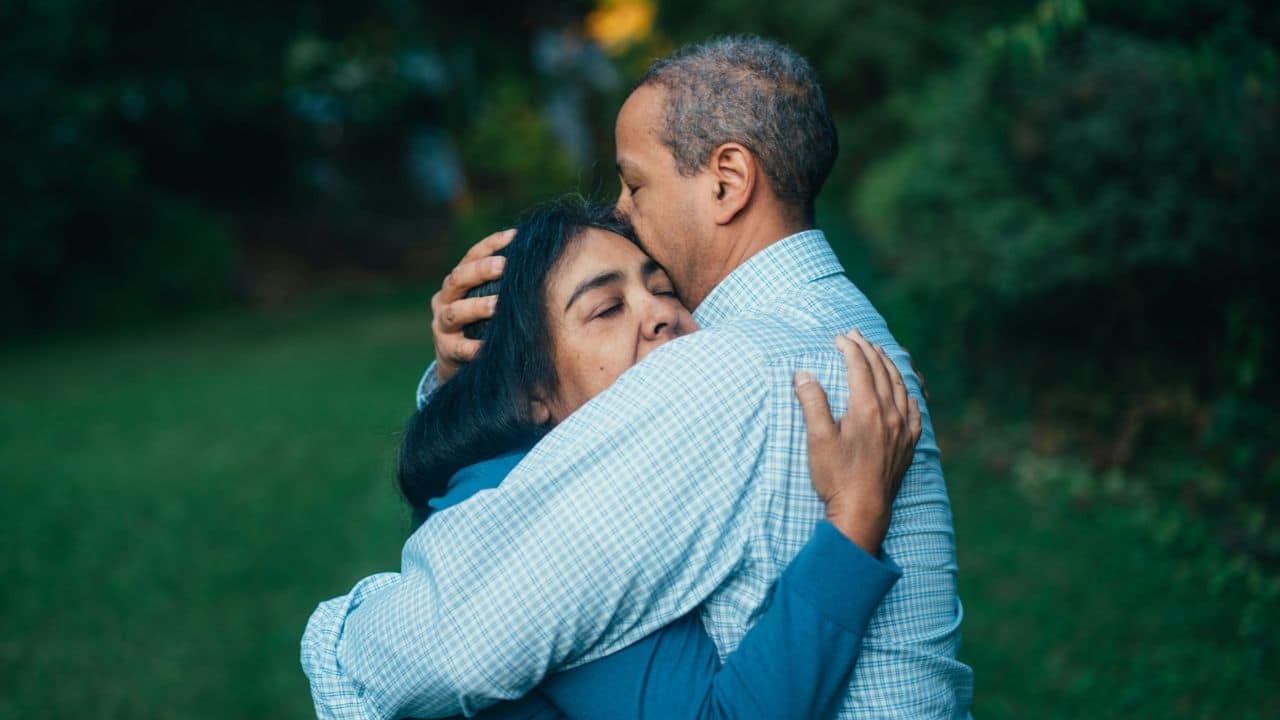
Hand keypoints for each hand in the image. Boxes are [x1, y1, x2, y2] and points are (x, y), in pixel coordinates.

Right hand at [430, 229, 513, 381]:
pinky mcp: (445, 349)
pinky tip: (490, 346)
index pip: (471, 256)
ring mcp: (442, 324)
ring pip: (456, 311)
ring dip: (477, 307)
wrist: (455, 361)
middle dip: (481, 271)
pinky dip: (475, 347)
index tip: (514, 236)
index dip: (491, 244)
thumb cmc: (479, 323)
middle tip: (504, 265)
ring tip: (497, 305)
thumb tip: (537, 257)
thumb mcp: (485, 299)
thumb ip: (502, 282)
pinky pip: (460, 348)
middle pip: (458, 278)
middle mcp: (444, 299)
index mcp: (456, 282)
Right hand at [793, 329, 922, 554]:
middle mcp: (890, 415)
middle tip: (857, 336)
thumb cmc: (837, 477)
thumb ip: (812, 403)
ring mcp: (903, 430)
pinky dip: (910, 396)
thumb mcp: (817, 439)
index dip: (850, 349)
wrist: (863, 510)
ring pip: (900, 388)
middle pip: (882, 372)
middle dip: (868, 350)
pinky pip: (916, 413)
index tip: (839, 338)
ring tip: (880, 353)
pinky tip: (908, 394)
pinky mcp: (908, 446)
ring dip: (890, 366)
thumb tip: (803, 374)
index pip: (860, 367)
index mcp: (867, 409)